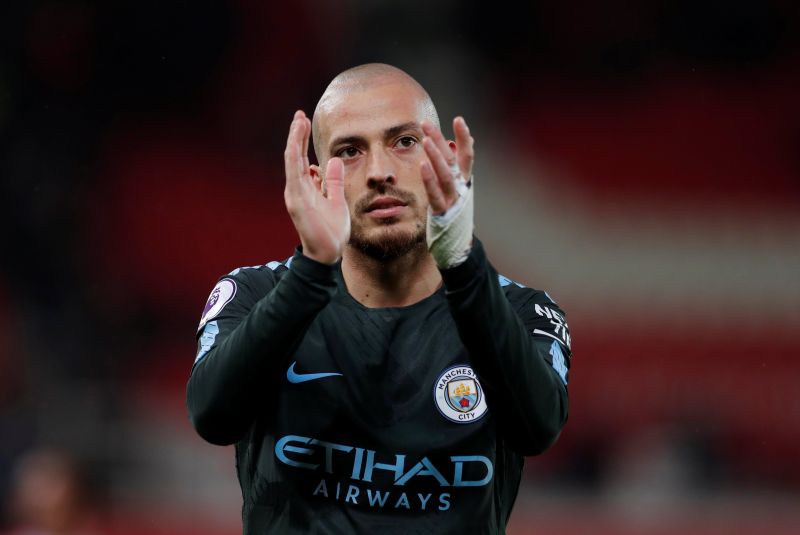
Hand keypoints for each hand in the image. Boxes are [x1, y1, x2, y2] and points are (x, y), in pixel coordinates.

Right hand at [283, 110, 350, 263]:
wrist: (328, 252)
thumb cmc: (332, 230)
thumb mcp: (337, 199)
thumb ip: (333, 181)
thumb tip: (333, 160)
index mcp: (306, 187)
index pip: (302, 158)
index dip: (303, 139)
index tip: (305, 121)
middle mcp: (297, 188)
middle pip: (295, 156)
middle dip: (297, 134)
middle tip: (300, 115)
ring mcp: (295, 194)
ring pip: (292, 161)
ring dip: (295, 140)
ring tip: (299, 121)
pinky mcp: (296, 201)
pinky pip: (294, 174)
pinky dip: (294, 157)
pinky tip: (296, 142)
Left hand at [420, 117, 473, 214]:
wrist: (458, 242)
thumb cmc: (455, 211)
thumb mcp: (459, 186)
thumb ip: (459, 164)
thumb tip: (462, 141)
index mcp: (464, 179)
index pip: (467, 154)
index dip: (464, 137)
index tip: (458, 119)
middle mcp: (461, 186)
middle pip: (452, 159)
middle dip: (439, 140)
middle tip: (426, 124)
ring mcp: (453, 198)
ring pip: (445, 174)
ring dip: (435, 155)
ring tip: (425, 139)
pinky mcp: (442, 211)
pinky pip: (435, 193)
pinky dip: (429, 179)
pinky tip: (422, 165)